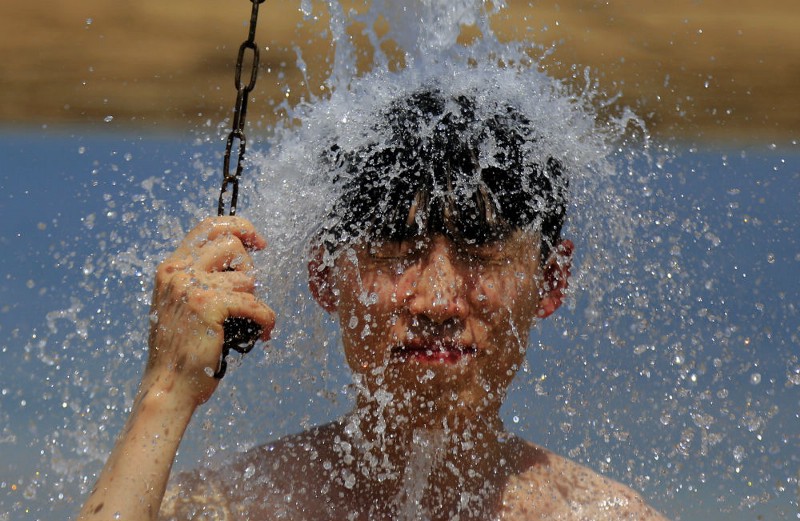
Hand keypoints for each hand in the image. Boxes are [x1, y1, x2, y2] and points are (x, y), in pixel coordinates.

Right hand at [145, 216, 274, 406]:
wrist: (168, 386)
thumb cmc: (181, 350)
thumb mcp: (182, 305)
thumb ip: (200, 279)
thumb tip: (241, 258)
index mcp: (171, 268)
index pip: (208, 227)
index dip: (239, 227)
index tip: (258, 242)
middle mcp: (177, 272)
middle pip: (232, 244)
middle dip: (249, 268)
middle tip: (247, 295)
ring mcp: (191, 287)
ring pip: (247, 276)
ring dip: (254, 301)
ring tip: (245, 322)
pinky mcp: (209, 306)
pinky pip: (256, 303)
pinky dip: (266, 319)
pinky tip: (263, 333)